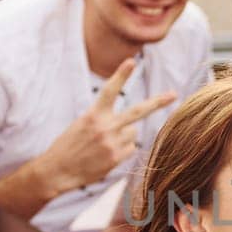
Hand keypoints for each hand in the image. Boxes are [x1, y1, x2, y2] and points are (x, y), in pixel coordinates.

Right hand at [36, 57, 176, 194]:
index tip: (131, 61)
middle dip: (157, 102)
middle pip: (138, 111)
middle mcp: (105, 127)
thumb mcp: (81, 125)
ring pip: (133, 133)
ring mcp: (112, 143)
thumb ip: (104, 120)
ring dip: (123, 136)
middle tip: (174, 94)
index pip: (110, 90)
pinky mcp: (116, 158)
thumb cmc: (68, 145)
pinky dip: (122, 150)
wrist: (57, 170)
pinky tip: (105, 155)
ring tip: (103, 144)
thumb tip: (132, 128)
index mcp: (93, 115)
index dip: (121, 75)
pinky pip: (130, 148)